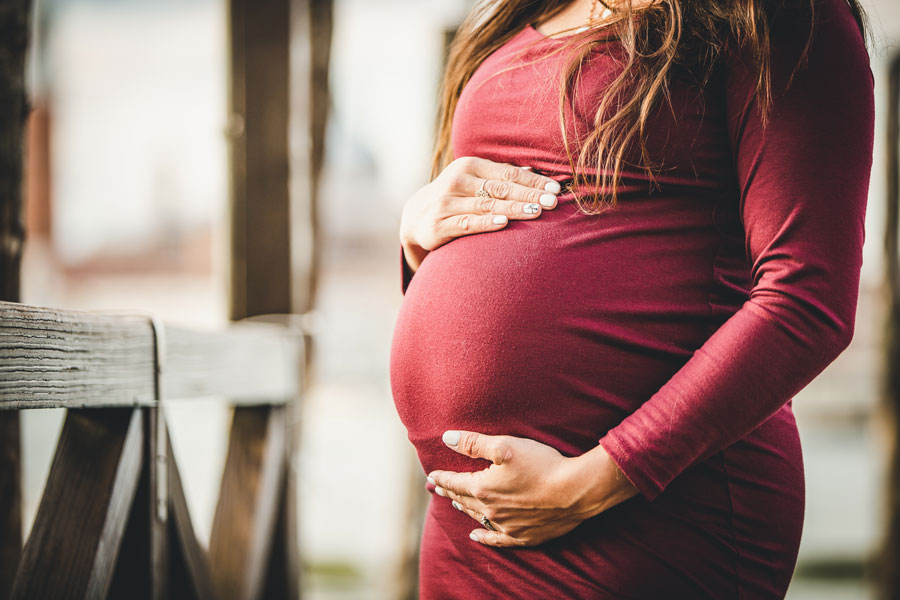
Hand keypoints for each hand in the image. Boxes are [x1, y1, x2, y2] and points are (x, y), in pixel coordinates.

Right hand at [399, 157, 561, 271]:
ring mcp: (447, 202)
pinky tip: (504, 222)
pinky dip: (486, 222)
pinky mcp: (439, 224)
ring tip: (537, 212)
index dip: (533, 180)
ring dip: (514, 208)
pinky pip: (467, 222)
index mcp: (470, 166)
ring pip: (487, 205)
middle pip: (500, 188)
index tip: (556, 188)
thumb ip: (500, 176)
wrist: (415, 217)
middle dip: (529, 194)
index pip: (508, 172)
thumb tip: (535, 169)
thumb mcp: (474, 181)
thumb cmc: (456, 197)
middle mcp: (457, 180)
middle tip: (553, 202)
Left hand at [428, 430, 638, 547]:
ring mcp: (507, 525)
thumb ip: (473, 443)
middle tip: (437, 488)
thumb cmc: (541, 464)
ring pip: (478, 517)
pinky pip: (497, 539)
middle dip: (450, 492)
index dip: (442, 478)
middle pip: (464, 500)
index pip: (456, 482)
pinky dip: (484, 537)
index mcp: (484, 488)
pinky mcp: (523, 535)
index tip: (431, 476)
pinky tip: (475, 536)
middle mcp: (491, 510)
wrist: (574, 491)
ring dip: (464, 509)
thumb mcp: (505, 446)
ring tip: (455, 503)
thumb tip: (447, 439)